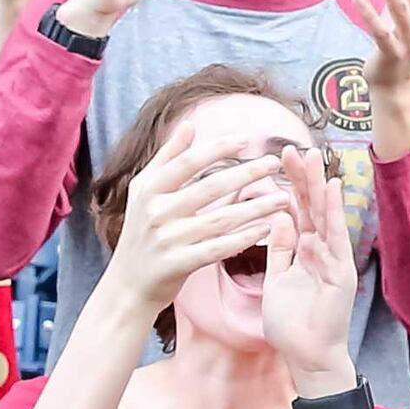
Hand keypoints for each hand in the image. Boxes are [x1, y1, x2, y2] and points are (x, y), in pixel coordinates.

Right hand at [106, 125, 287, 311]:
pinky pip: (218, 249)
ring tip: (282, 198)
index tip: (246, 139)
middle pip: (209, 188)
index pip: (186, 162)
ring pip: (220, 219)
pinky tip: (266, 229)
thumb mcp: (144, 192)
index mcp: (149, 190)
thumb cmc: (142, 232)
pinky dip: (244, 238)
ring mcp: (167, 239)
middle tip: (275, 164)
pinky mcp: (178, 264)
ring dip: (255, 207)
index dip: (216, 148)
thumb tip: (189, 124)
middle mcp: (156, 212)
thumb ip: (167, 157)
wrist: (127, 284)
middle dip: (246, 173)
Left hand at [261, 144, 361, 386]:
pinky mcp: (341, 274)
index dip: (292, 184)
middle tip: (297, 148)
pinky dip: (333, 216)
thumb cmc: (293, 323)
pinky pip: (335, 241)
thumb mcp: (278, 279)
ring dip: (320, 188)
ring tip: (315, 160)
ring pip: (327, 218)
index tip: (282, 157)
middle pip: (314, 208)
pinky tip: (330, 193)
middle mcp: (324, 251)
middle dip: (306, 178)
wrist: (308, 357)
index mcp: (307, 251)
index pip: (299, 211)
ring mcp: (335, 261)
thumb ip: (280, 249)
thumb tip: (278, 215)